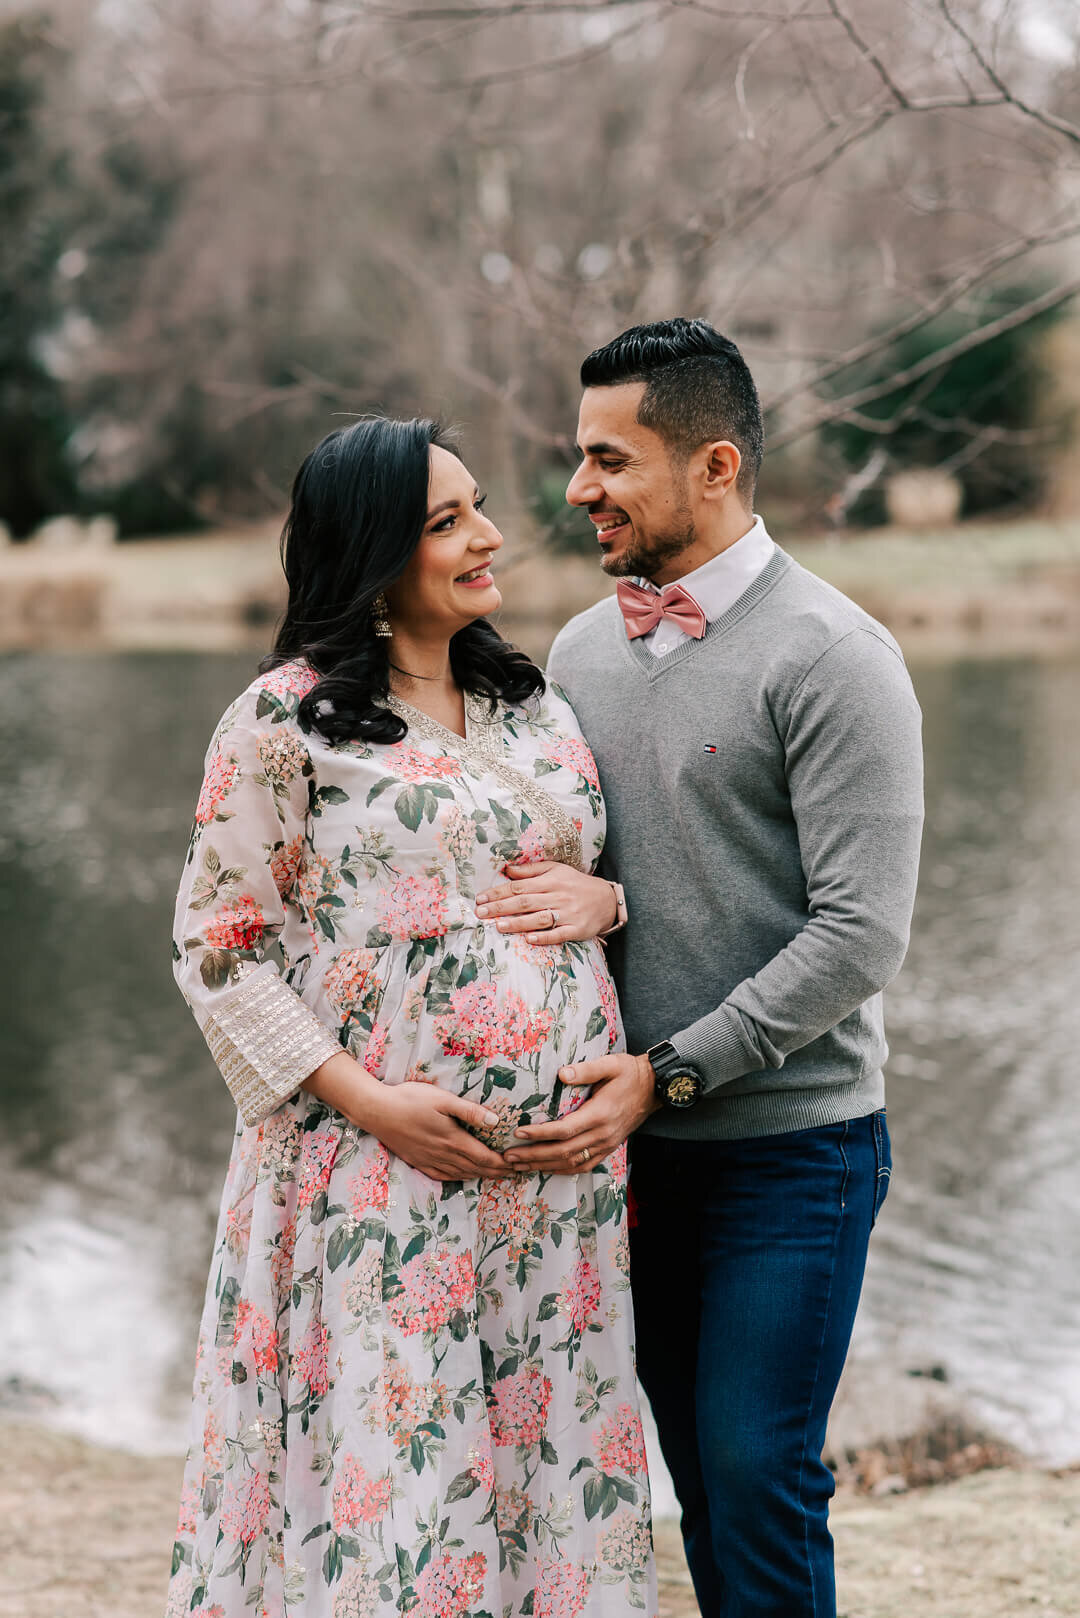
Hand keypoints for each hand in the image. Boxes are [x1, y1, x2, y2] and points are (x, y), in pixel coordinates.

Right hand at [304, 1052, 508, 1180]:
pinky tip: (464, 1177)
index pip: (484, 1157)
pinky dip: (460, 1178)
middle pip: (476, 1168)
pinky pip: (444, 1176)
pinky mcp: (418, 1161)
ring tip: (497, 1176)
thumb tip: (496, 1122)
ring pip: (461, 1174)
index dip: (503, 1163)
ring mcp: (429, 1160)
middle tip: (515, 1173)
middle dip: (497, 1172)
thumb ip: (469, 1111)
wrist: (376, 1111)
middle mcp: (443, 1155)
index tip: (517, 1164)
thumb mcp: (442, 1098)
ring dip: (481, 1176)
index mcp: (452, 1139)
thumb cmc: (410, 1099)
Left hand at [475, 861, 617, 945]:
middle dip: (501, 907)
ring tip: (498, 926)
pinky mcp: (577, 929)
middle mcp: (558, 896)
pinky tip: (529, 940)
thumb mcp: (556, 870)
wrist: (606, 900)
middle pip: (525, 902)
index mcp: (551, 880)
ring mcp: (568, 913)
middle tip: (481, 913)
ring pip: (539, 918)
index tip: (480, 898)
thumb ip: (531, 870)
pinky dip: (544, 937)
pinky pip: (559, 934)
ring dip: (518, 923)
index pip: (519, 886)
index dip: (498, 892)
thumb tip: (507, 870)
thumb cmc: (575, 884)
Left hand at [502, 1053, 660, 1173]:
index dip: (540, 1134)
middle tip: (508, 1156)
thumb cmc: (631, 1073)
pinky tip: (546, 1168)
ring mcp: (606, 1144)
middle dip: (533, 1156)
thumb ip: (587, 1069)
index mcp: (600, 1114)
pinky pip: (583, 1165)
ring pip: (571, 1163)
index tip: (518, 1133)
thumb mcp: (612, 1064)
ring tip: (519, 1165)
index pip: (565, 1130)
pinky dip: (562, 1170)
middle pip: (563, 1152)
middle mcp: (602, 1134)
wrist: (655, 1088)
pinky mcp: (609, 1148)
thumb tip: (561, 1073)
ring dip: (544, 1166)